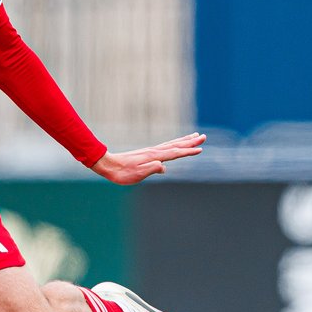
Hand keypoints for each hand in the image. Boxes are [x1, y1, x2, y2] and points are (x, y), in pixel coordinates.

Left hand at [89, 132, 205, 184]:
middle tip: (203, 137)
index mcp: (154, 157)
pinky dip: (173, 144)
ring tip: (194, 136)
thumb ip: (150, 169)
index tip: (200, 149)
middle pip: (176, 145)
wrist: (108, 165)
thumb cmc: (122, 173)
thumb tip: (163, 167)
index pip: (174, 153)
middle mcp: (154, 152)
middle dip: (190, 142)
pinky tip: (175, 146)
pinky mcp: (147, 153)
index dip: (188, 151)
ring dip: (184, 140)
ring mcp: (151, 151)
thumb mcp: (136, 174)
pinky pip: (165, 147)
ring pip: (171, 144)